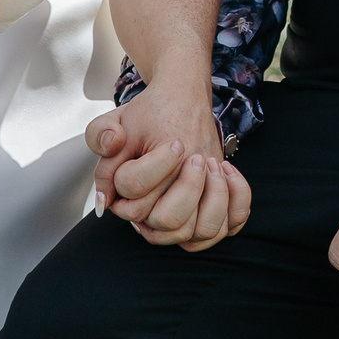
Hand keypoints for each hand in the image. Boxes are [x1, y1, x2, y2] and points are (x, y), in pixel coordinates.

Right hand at [86, 88, 248, 249]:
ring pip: (200, 232)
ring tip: (213, 164)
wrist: (177, 106)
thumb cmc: (149, 116)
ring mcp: (181, 218)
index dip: (157, 169)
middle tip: (196, 157)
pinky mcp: (206, 213)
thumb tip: (110, 150)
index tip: (175, 143)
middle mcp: (151, 214)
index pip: (136, 199)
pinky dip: (237, 201)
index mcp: (126, 195)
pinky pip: (229, 226)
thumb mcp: (117, 118)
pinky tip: (229, 171)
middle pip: (168, 222)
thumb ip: (100, 134)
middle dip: (189, 187)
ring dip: (215, 196)